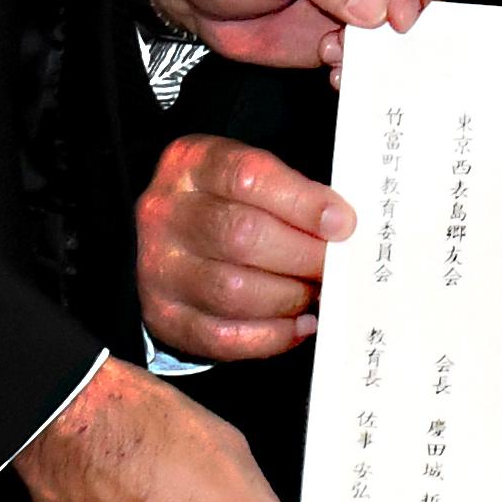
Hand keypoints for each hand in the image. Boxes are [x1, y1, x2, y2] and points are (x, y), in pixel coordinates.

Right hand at [137, 135, 350, 362]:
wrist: (166, 236)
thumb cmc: (222, 202)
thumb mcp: (246, 176)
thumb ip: (290, 193)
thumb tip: (340, 228)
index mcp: (191, 164)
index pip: (248, 177)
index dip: (303, 202)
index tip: (342, 223)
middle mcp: (166, 214)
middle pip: (242, 237)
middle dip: (303, 255)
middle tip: (335, 265)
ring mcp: (159, 269)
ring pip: (234, 292)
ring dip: (290, 296)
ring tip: (317, 292)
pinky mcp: (165, 317)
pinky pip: (223, 336)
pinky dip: (272, 335)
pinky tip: (300, 323)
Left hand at [145, 0, 458, 72]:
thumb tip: (376, 10)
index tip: (402, 16)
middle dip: (412, 13)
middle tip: (382, 38)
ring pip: (411, 19)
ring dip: (385, 45)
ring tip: (337, 51)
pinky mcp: (352, 24)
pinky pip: (382, 49)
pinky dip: (365, 64)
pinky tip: (330, 64)